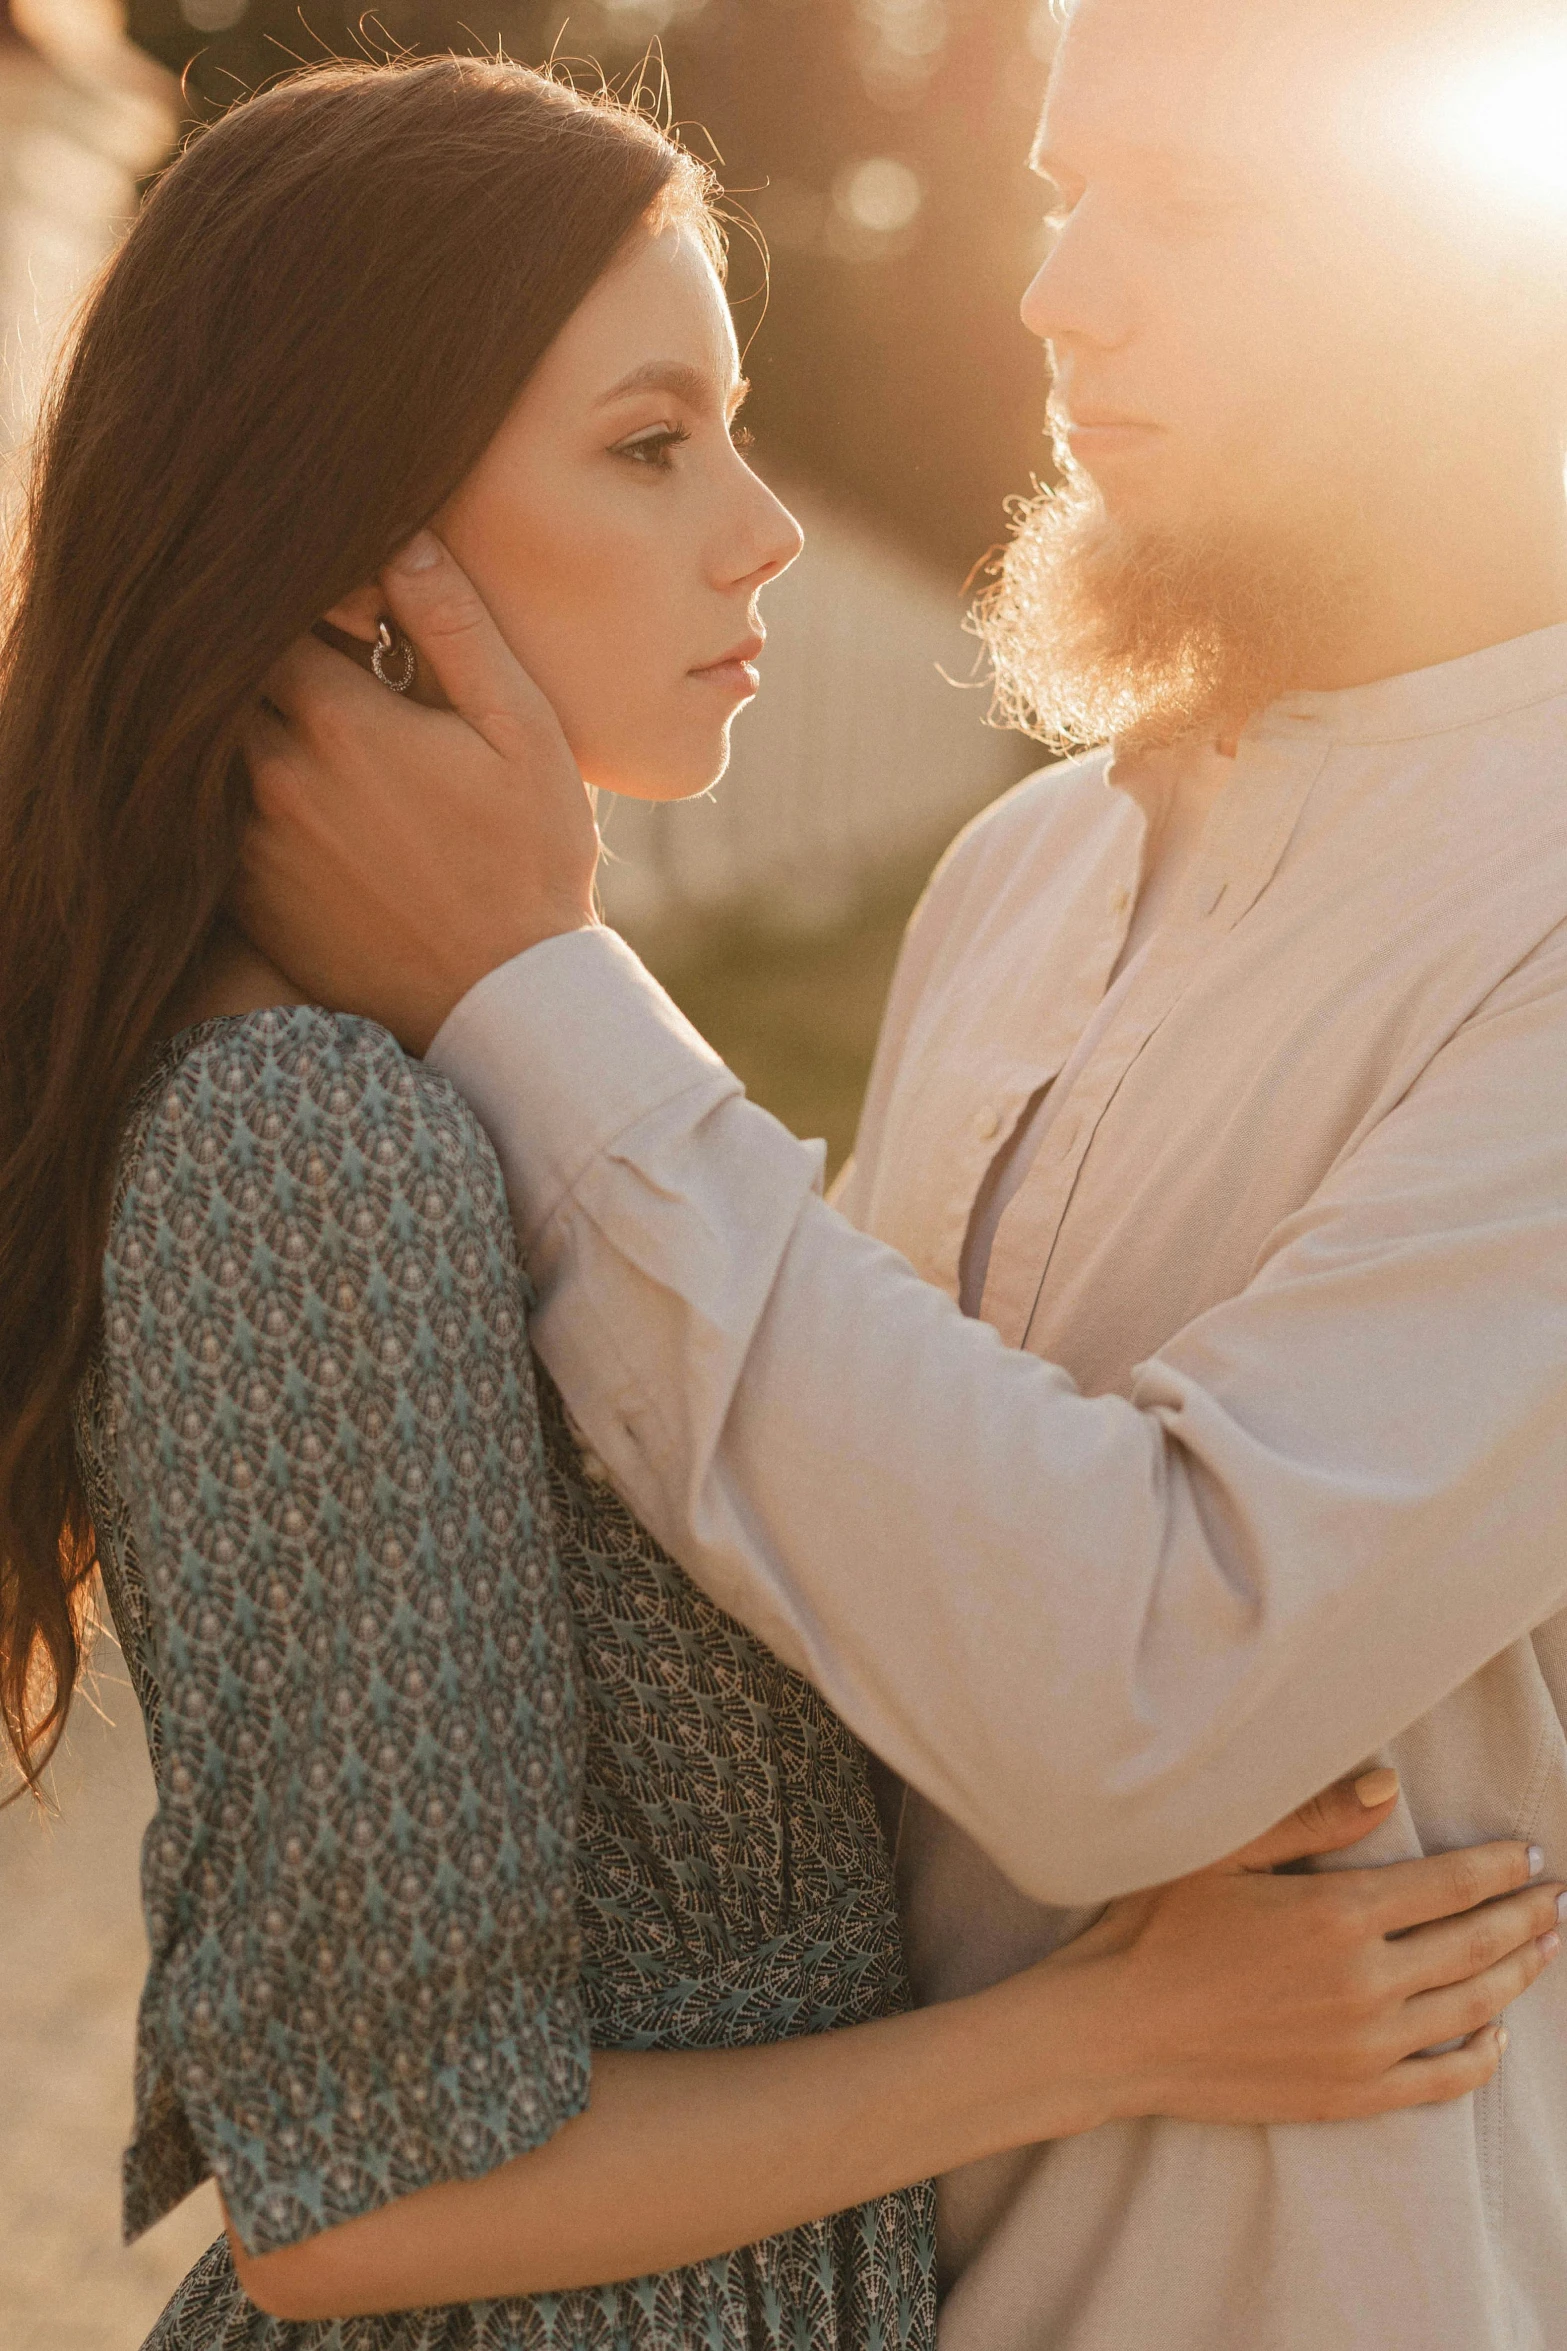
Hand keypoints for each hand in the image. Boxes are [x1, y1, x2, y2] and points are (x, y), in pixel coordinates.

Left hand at [235, 533, 597, 1054]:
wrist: (502, 999)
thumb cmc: (527, 858)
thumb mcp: (520, 730)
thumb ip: (455, 627)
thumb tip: (403, 537)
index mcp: (337, 721)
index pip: (271, 617)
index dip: (306, 607)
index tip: (353, 625)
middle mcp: (273, 777)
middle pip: (233, 680)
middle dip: (276, 665)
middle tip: (341, 680)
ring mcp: (252, 845)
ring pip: (219, 750)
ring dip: (260, 732)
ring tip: (333, 750)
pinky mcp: (249, 900)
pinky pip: (218, 822)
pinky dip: (252, 802)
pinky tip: (321, 815)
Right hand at [1042, 1771, 1561, 2128]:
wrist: (1114, 2030)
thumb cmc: (1156, 1927)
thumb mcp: (1224, 1852)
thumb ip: (1312, 1818)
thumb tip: (1389, 1784)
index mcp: (1337, 1913)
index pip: (1449, 1884)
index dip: (1499, 1868)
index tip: (1531, 1854)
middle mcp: (1365, 1982)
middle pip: (1474, 1944)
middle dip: (1527, 1917)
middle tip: (1560, 1899)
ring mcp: (1364, 2045)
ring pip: (1471, 2008)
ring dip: (1518, 1976)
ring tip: (1546, 1950)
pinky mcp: (1350, 2094)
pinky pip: (1442, 2079)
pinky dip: (1482, 2055)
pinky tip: (1497, 2035)